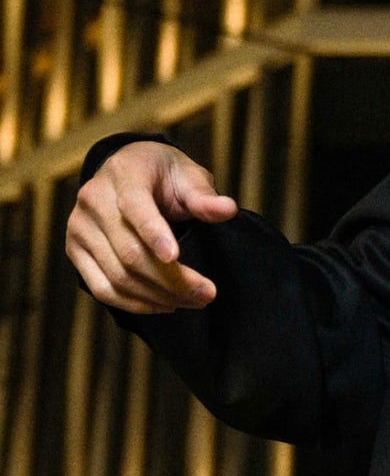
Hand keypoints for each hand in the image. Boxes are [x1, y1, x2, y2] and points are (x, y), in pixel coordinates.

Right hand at [66, 141, 238, 313]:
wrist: (127, 170)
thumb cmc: (162, 174)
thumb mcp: (187, 174)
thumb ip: (204, 196)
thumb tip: (228, 210)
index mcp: (124, 174)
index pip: (135, 207)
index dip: (154, 234)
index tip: (175, 257)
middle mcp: (94, 200)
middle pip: (130, 251)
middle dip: (171, 279)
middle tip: (206, 294)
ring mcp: (79, 227)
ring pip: (117, 275)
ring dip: (156, 296)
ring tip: (190, 301)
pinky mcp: (75, 250)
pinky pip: (101, 288)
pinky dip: (133, 303)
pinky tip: (162, 305)